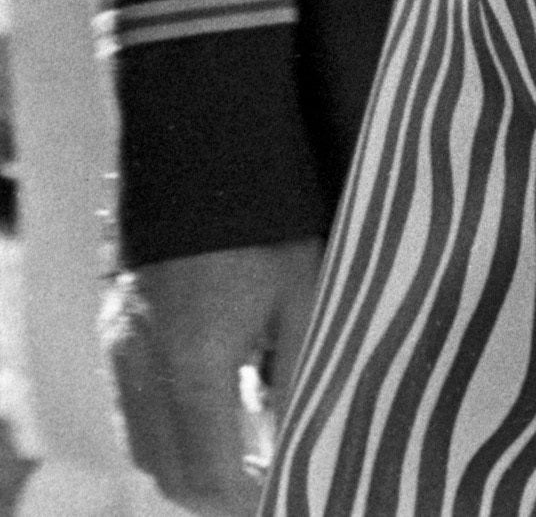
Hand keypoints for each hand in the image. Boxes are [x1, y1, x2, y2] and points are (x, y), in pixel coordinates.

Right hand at [105, 236, 325, 515]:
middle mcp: (144, 367)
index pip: (209, 469)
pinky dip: (170, 436)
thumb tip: (303, 437)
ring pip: (145, 449)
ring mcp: (122, 354)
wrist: (206, 163)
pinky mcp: (117, 338)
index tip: (287, 495)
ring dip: (192, 468)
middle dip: (219, 493)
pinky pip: (134, 415)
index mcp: (195, 362)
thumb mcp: (306, 297)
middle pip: (169, 471)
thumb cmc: (270, 227)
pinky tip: (218, 421)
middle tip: (274, 486)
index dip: (248, 499)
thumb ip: (301, 373)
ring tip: (252, 462)